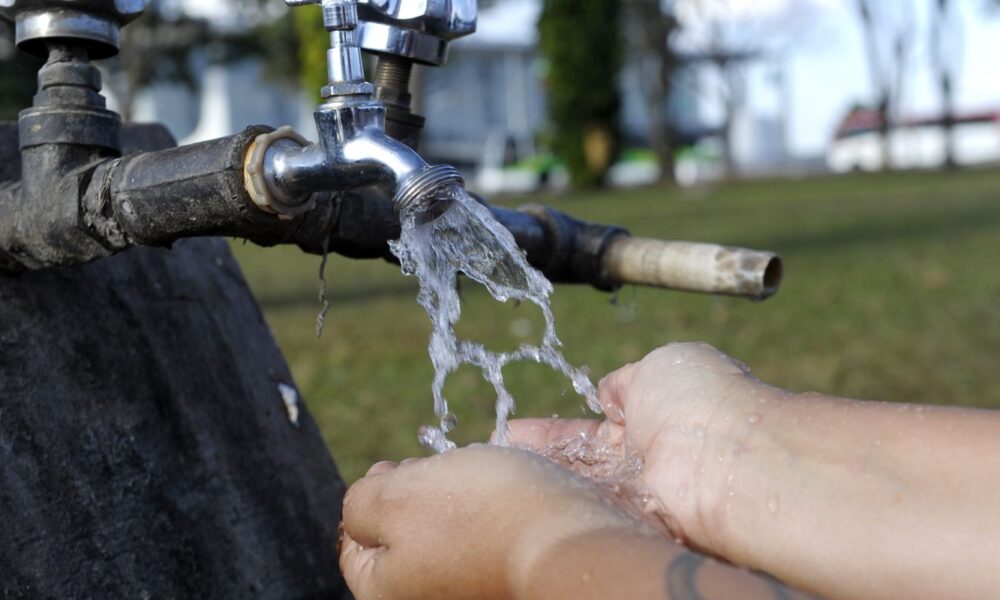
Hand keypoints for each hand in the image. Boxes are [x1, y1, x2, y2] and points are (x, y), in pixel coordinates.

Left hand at [338, 445, 653, 599]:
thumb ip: (359, 502)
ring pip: (446, 537)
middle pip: (403, 540)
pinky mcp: (507, 582)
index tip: (395, 467)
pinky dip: (490, 516)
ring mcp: (469, 593)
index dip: (371, 496)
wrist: (572, 542)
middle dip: (415, 495)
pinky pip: (486, 543)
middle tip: (437, 470)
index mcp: (385, 593)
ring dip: (455, 502)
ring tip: (477, 478)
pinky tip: (506, 496)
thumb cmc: (479, 516)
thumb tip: (362, 506)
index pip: (354, 546)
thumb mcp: (395, 496)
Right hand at [508, 342, 781, 554]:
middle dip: (536, 459)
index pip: (591, 429)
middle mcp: (644, 462)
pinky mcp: (632, 525)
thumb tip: (609, 390)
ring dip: (537, 480)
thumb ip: (627, 380)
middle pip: (578, 463)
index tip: (514, 430)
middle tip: (493, 455)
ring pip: (577, 488)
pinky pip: (584, 513)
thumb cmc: (703, 400)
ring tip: (490, 474)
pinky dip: (551, 503)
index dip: (552, 431)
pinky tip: (513, 497)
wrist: (729, 460)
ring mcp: (637, 496)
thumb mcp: (660, 365)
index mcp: (654, 416)